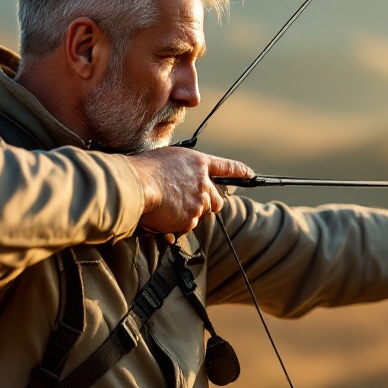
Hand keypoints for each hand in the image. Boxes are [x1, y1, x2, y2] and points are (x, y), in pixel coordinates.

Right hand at [124, 147, 252, 233]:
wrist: (137, 184)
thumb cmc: (144, 169)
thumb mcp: (167, 160)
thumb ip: (181, 173)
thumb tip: (181, 189)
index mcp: (198, 163)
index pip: (226, 167)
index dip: (239, 171)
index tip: (250, 174)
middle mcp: (203, 182)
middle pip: (217, 200)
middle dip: (209, 204)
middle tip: (192, 205)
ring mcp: (199, 202)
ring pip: (201, 214)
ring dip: (188, 214)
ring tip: (167, 207)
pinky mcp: (191, 219)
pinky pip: (186, 226)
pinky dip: (176, 225)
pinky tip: (163, 217)